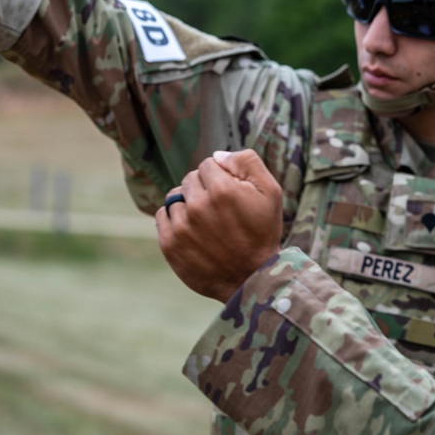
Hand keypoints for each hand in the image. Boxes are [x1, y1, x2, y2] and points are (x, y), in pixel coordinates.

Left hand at [156, 149, 282, 301]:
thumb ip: (247, 162)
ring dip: (188, 203)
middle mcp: (198, 205)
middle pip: (190, 179)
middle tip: (220, 209)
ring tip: (206, 221)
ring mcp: (181, 226)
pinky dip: (174, 218)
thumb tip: (217, 155)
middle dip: (204, 188)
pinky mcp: (170, 244)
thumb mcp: (270, 192)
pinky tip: (192, 229)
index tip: (230, 193)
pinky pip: (163, 216)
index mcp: (223, 189)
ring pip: (175, 196)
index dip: (221, 175)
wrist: (251, 278)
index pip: (208, 164)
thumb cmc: (263, 233)